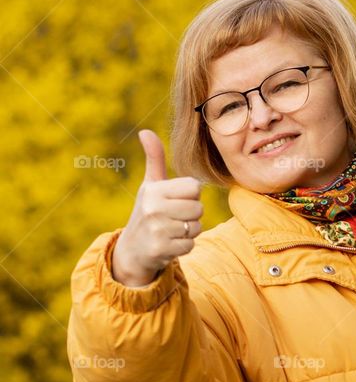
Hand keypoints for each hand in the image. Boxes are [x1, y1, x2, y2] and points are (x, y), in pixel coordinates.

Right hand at [111, 129, 203, 286]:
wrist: (132, 250)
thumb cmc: (147, 211)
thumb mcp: (149, 185)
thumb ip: (154, 159)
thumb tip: (145, 131)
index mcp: (154, 190)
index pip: (194, 187)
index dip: (190, 195)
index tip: (176, 200)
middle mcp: (153, 209)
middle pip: (198, 208)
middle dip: (191, 215)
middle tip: (174, 218)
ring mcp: (157, 230)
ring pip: (196, 227)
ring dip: (189, 231)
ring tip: (171, 230)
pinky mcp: (161, 250)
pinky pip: (190, 245)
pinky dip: (184, 246)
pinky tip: (170, 243)